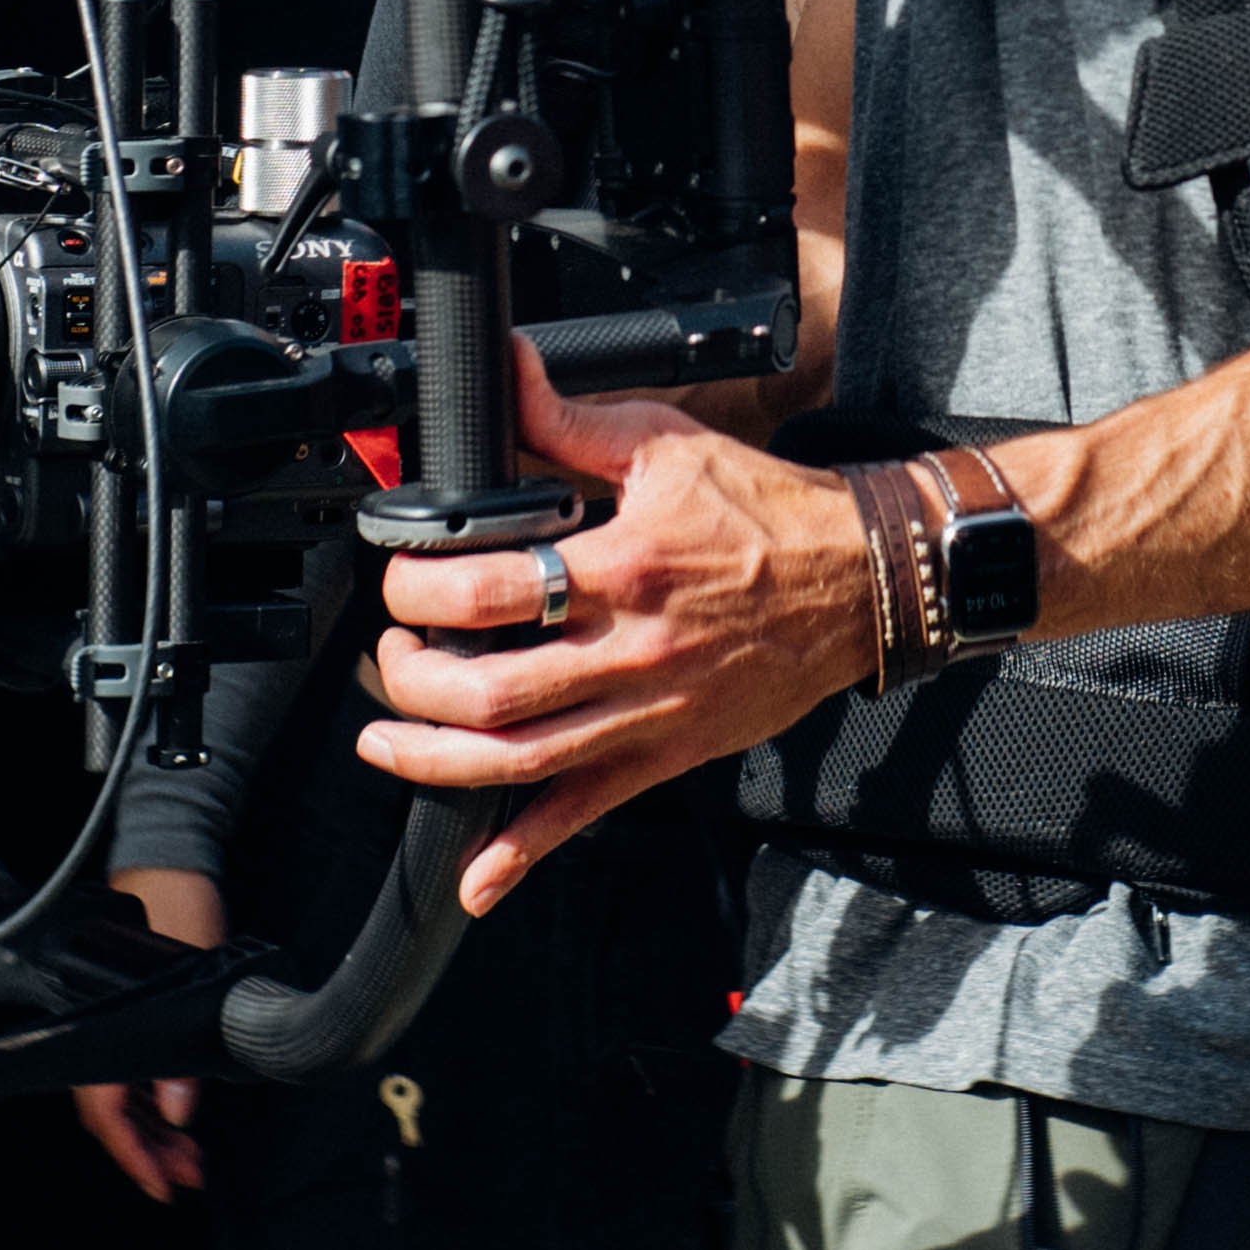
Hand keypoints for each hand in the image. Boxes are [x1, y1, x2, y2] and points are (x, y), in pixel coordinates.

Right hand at [72, 867, 221, 1201]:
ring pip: (126, 1100)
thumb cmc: (177, 901)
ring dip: (157, 1134)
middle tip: (185, 1178)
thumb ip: (186, 1043)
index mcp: (108, 1022)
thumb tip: (181, 1108)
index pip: (107, 1109)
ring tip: (191, 1160)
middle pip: (114, 1114)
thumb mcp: (195, 969)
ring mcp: (120, 1023)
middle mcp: (105, 1029)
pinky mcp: (137, 1015)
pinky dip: (159, 1104)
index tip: (160, 1184)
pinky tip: (182, 1119)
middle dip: (150, 1153)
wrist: (170, 858)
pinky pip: (137, 1076)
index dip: (133, 1154)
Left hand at [355, 354, 875, 915]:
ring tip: (387, 741)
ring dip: (437, 762)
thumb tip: (507, 369)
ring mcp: (647, 714)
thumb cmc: (768, 511)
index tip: (402, 582)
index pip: (487, 593)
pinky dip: (525, 852)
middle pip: (489, 693)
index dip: (418, 591)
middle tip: (392, 655)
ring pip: (520, 763)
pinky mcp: (667, 754)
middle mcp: (629, 652)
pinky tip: (479, 879)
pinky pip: (585, 813)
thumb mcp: (666, 444)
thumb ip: (571, 419)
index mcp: (621, 570)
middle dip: (413, 681)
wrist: (861, 581)